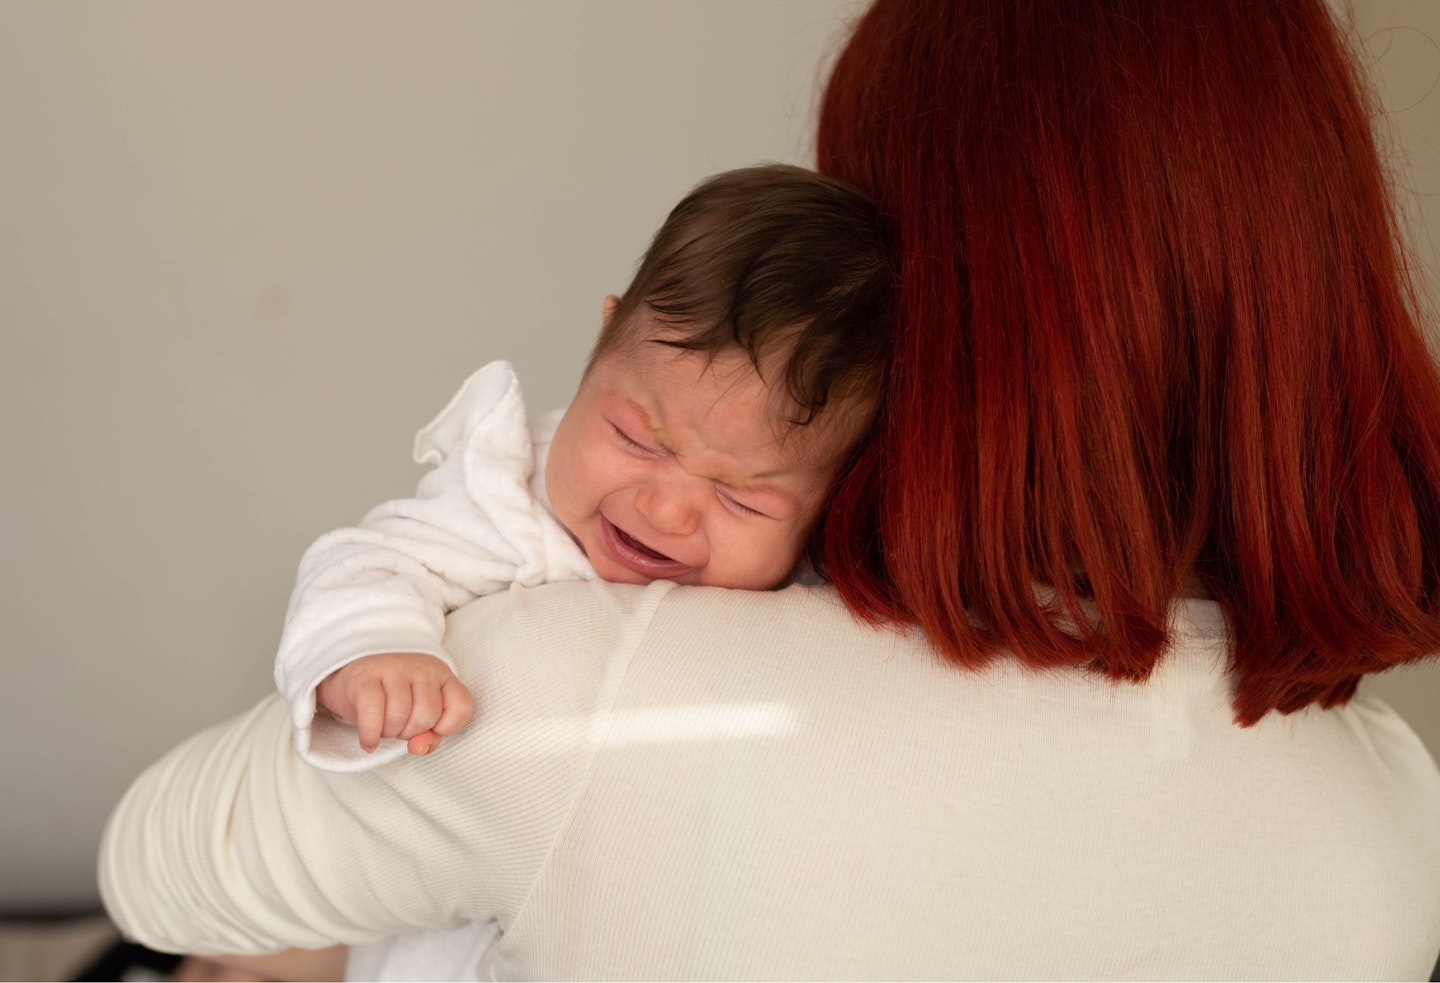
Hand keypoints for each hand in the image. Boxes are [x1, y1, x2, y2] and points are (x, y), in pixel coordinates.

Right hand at [316, 653, 472, 754]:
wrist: (352, 676)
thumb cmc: (393, 700)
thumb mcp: (420, 715)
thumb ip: (430, 736)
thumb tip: (418, 748)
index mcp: (442, 675)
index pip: (462, 705)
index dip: (449, 727)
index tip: (432, 729)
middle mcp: (421, 667)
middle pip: (427, 716)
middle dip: (411, 732)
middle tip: (399, 727)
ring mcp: (392, 668)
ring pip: (400, 716)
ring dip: (389, 733)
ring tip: (383, 727)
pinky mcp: (364, 677)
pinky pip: (372, 714)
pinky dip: (370, 735)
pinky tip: (369, 742)